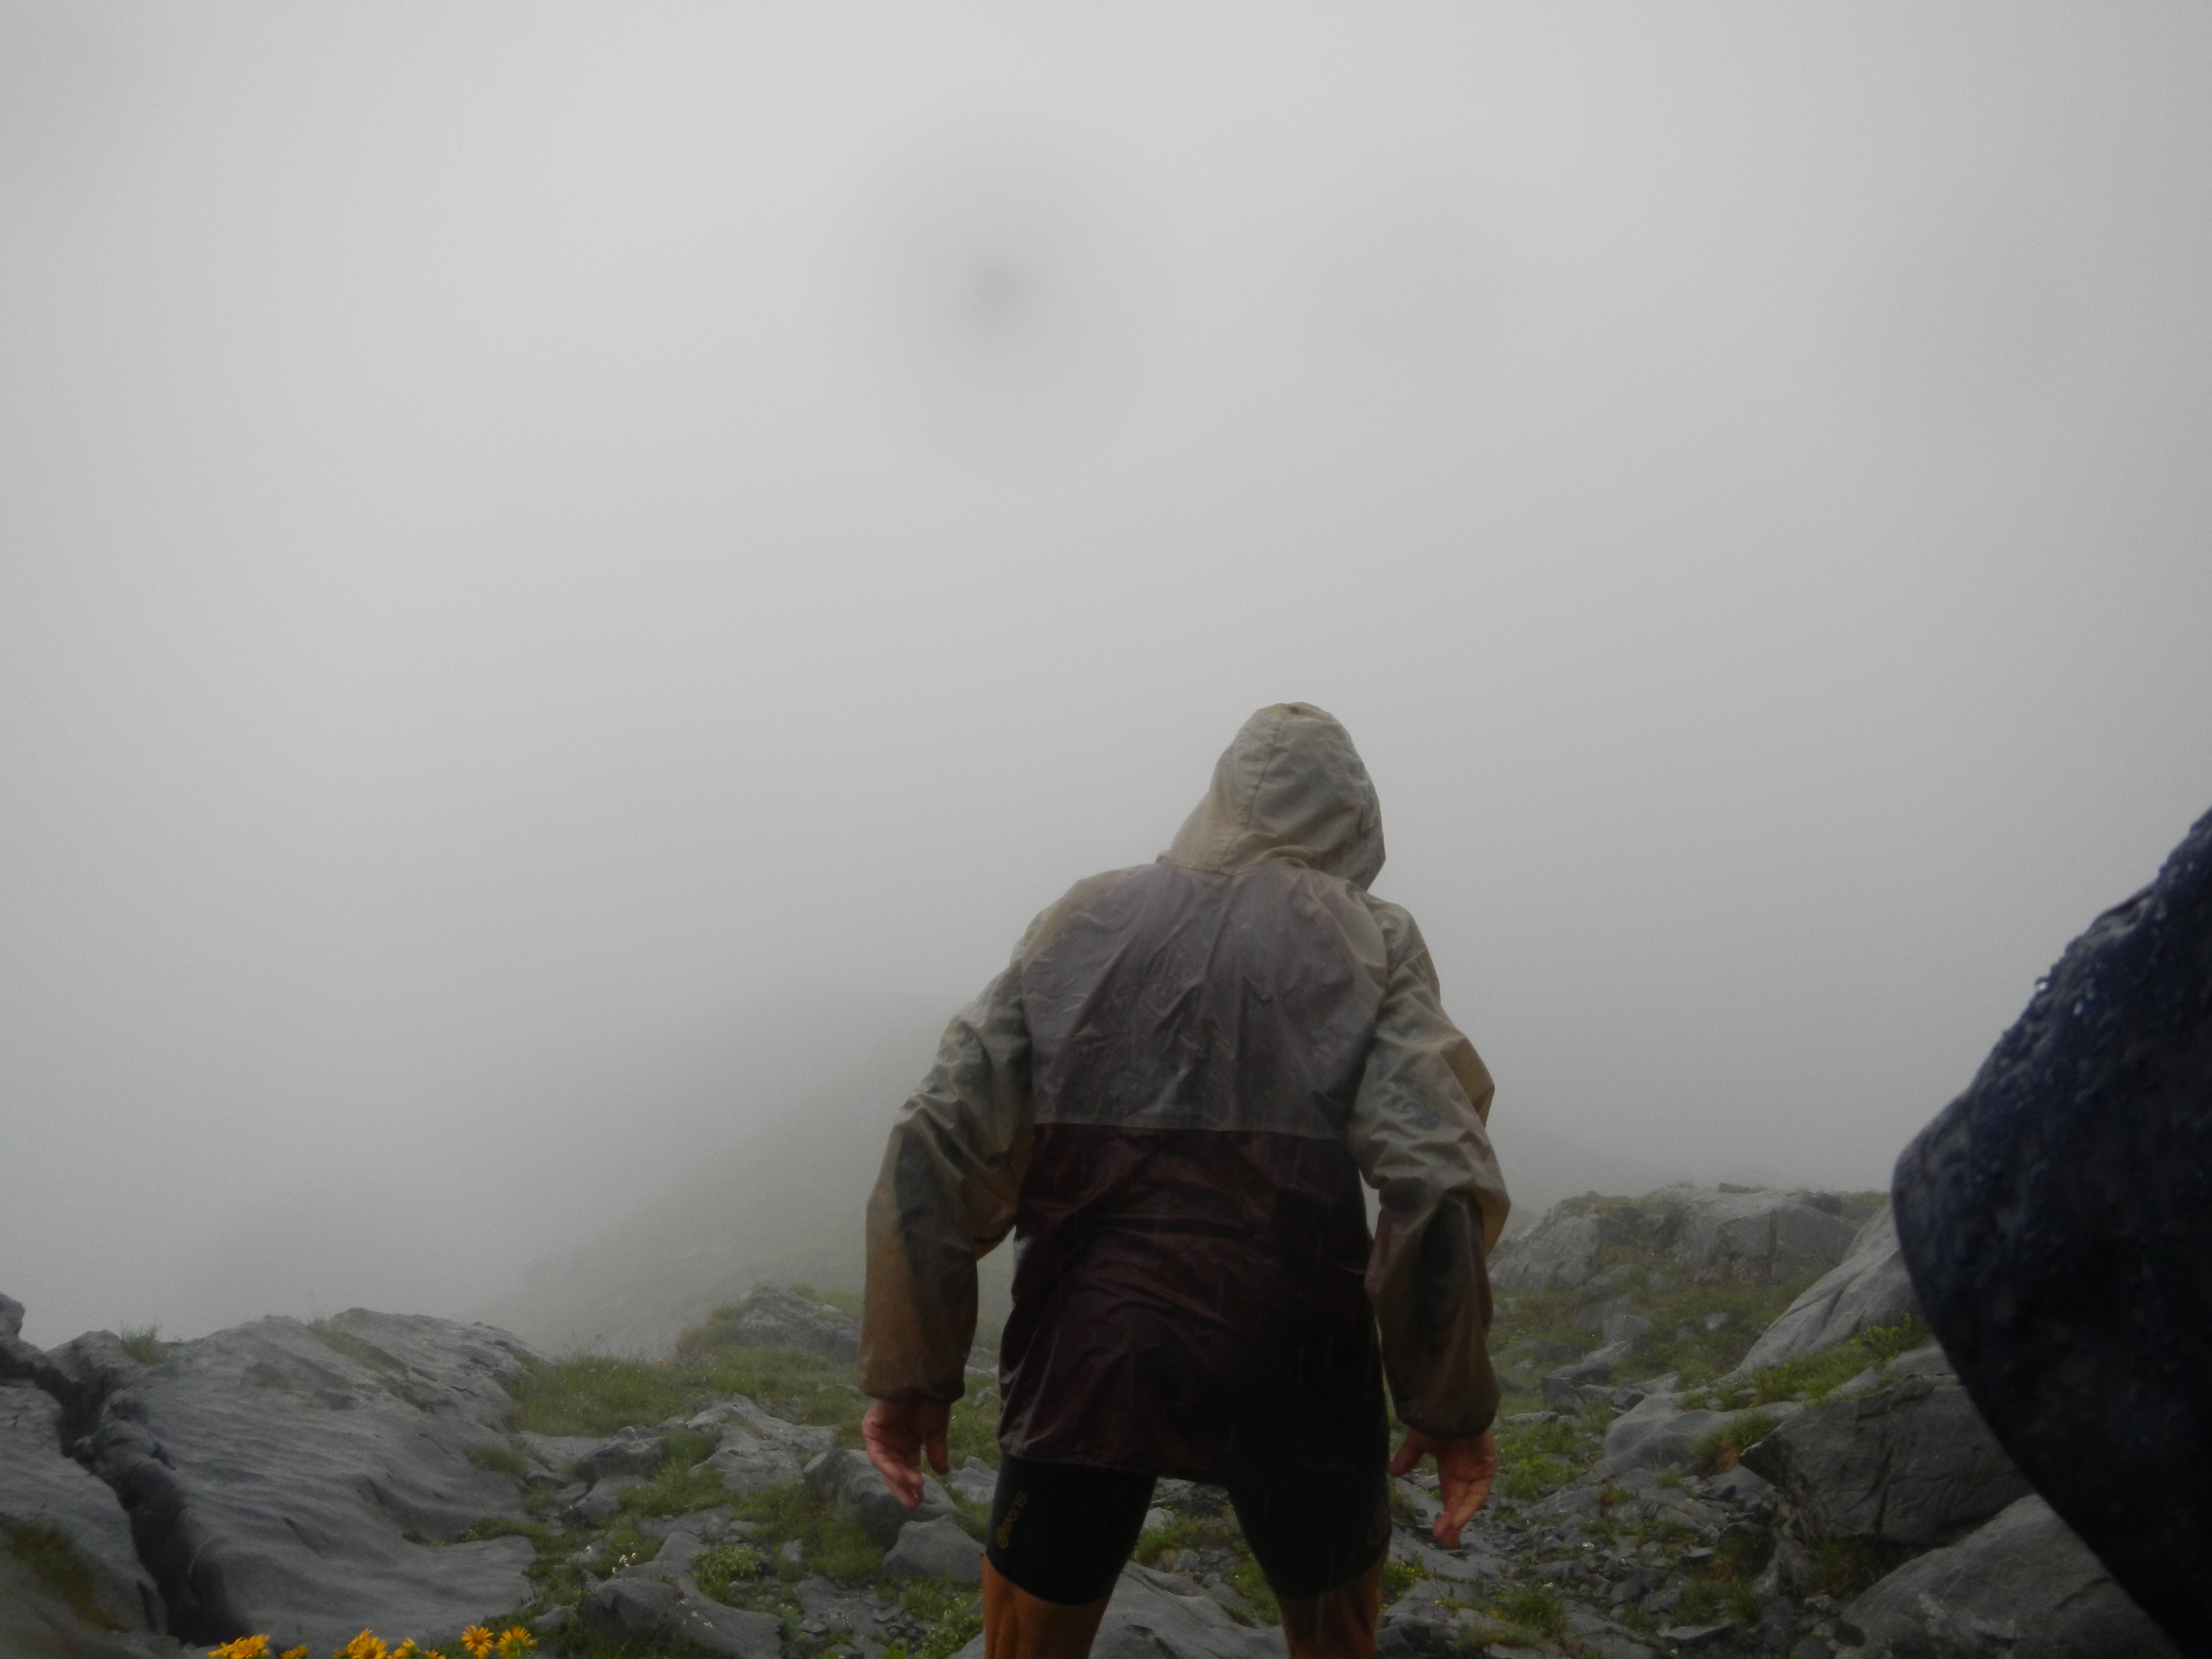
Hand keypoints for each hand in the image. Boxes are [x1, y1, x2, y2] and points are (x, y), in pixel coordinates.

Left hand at [863, 1397, 950, 1509]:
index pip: (907, 1468)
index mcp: (908, 1442)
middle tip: (913, 1503)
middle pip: (895, 1470)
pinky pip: (878, 1453)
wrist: (921, 1379)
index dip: (912, 1485)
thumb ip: (936, 1451)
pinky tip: (900, 1474)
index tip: (920, 1500)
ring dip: (899, 1477)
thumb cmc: (929, 1400)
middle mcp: (893, 1442)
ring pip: (887, 1464)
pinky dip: (888, 1465)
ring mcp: (881, 1436)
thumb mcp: (936, 1430)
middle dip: (903, 1487)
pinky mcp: (871, 1429)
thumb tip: (943, 1473)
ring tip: (915, 1487)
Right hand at [1389, 1427, 1498, 1547]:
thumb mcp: (1418, 1442)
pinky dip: (1468, 1507)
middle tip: (1445, 1543)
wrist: (1452, 1404)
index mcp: (1451, 1467)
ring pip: (1469, 1502)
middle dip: (1453, 1524)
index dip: (1445, 1516)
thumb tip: (1392, 1473)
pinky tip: (1457, 1519)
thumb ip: (1409, 1458)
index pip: (1450, 1498)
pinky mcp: (1487, 1466)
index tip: (1437, 1535)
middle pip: (1460, 1504)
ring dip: (1459, 1518)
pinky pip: (1478, 1493)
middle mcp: (1466, 1472)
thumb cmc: (1435, 1419)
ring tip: (1448, 1536)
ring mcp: (1478, 1470)